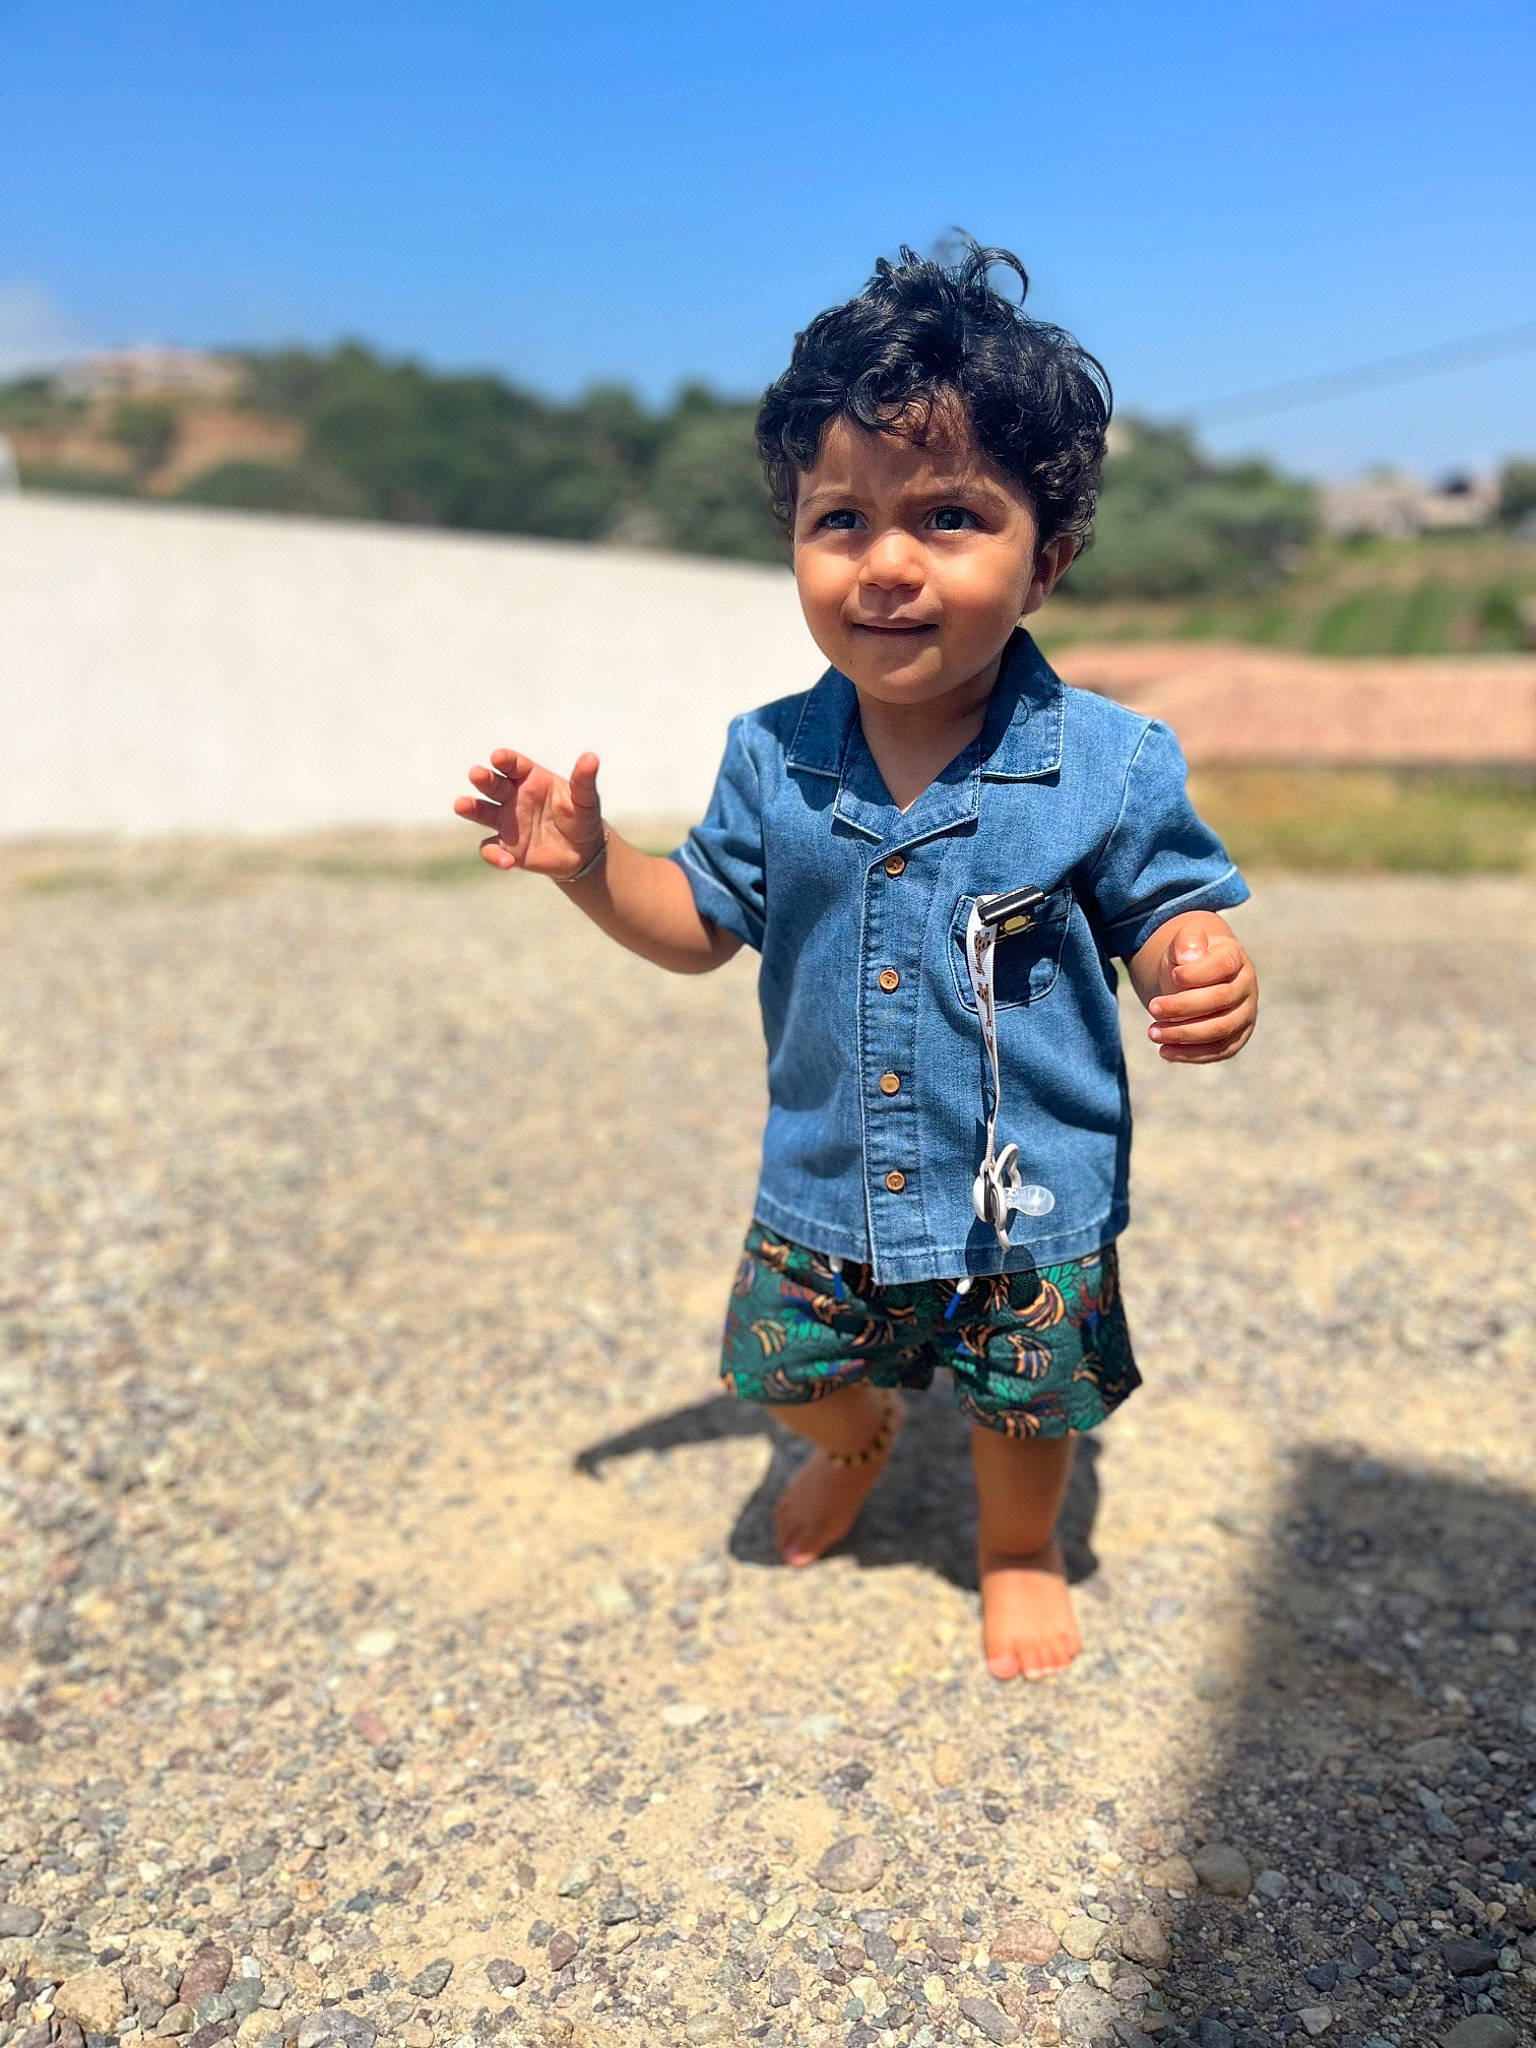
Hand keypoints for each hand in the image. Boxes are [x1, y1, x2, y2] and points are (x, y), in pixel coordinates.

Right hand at [453, 749, 603, 875]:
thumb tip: (591, 758)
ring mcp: (506, 822)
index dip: (504, 760)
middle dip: (483, 778)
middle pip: (493, 784)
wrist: (582, 851)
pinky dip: (494, 855)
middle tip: (476, 774)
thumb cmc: (582, 817)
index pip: (513, 764)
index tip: (498, 758)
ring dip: (471, 808)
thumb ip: (584, 780)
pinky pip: (491, 848)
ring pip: (482, 812)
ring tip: (461, 805)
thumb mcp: (586, 799)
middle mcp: (513, 797)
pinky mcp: (505, 847)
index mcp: (530, 778)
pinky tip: (507, 862)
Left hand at [1146, 919, 1256, 1063]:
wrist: (1194, 980)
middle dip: (1184, 1006)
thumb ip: (1186, 941)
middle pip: (1221, 999)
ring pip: (1221, 1029)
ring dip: (1184, 1034)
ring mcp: (1245, 1014)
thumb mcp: (1183, 944)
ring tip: (1153, 1033)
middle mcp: (1247, 987)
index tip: (1171, 976)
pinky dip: (1192, 1054)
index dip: (1196, 973)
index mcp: (1235, 958)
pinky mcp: (1238, 1037)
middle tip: (1153, 1008)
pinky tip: (1165, 1052)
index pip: (1223, 966)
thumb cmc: (1187, 961)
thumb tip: (1187, 957)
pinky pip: (1220, 1051)